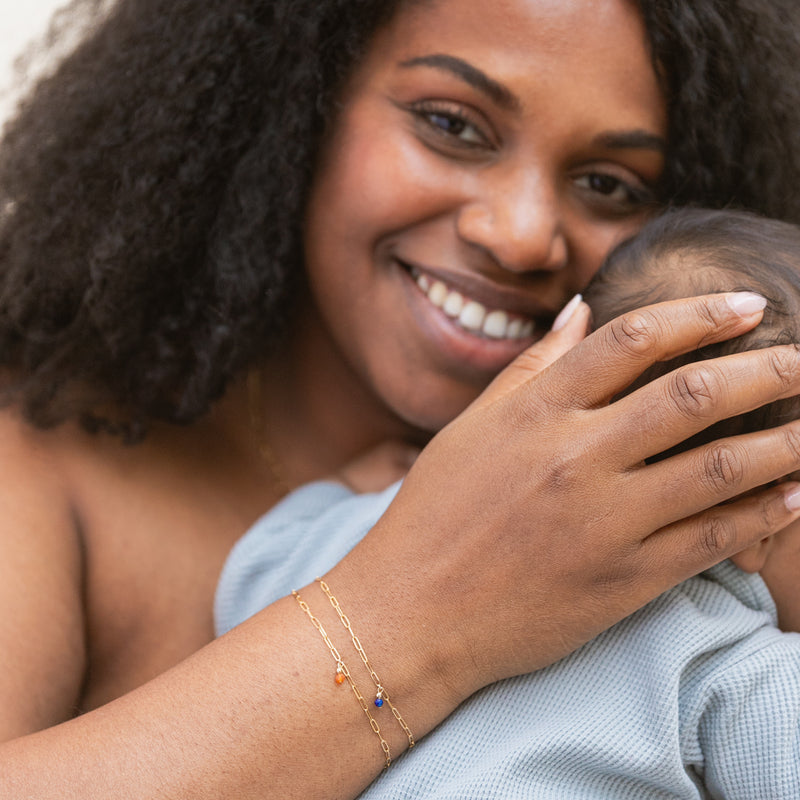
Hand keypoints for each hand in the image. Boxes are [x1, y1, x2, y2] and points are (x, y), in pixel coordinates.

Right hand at [331, 292, 799, 707]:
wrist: (412, 611)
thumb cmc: (433, 513)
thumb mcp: (470, 427)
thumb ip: (532, 367)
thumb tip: (583, 309)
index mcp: (535, 412)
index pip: (634, 340)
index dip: (700, 314)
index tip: (746, 305)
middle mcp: (575, 457)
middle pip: (693, 395)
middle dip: (767, 368)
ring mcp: (603, 521)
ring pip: (719, 467)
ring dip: (785, 440)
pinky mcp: (623, 580)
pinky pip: (710, 538)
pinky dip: (761, 513)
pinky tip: (793, 495)